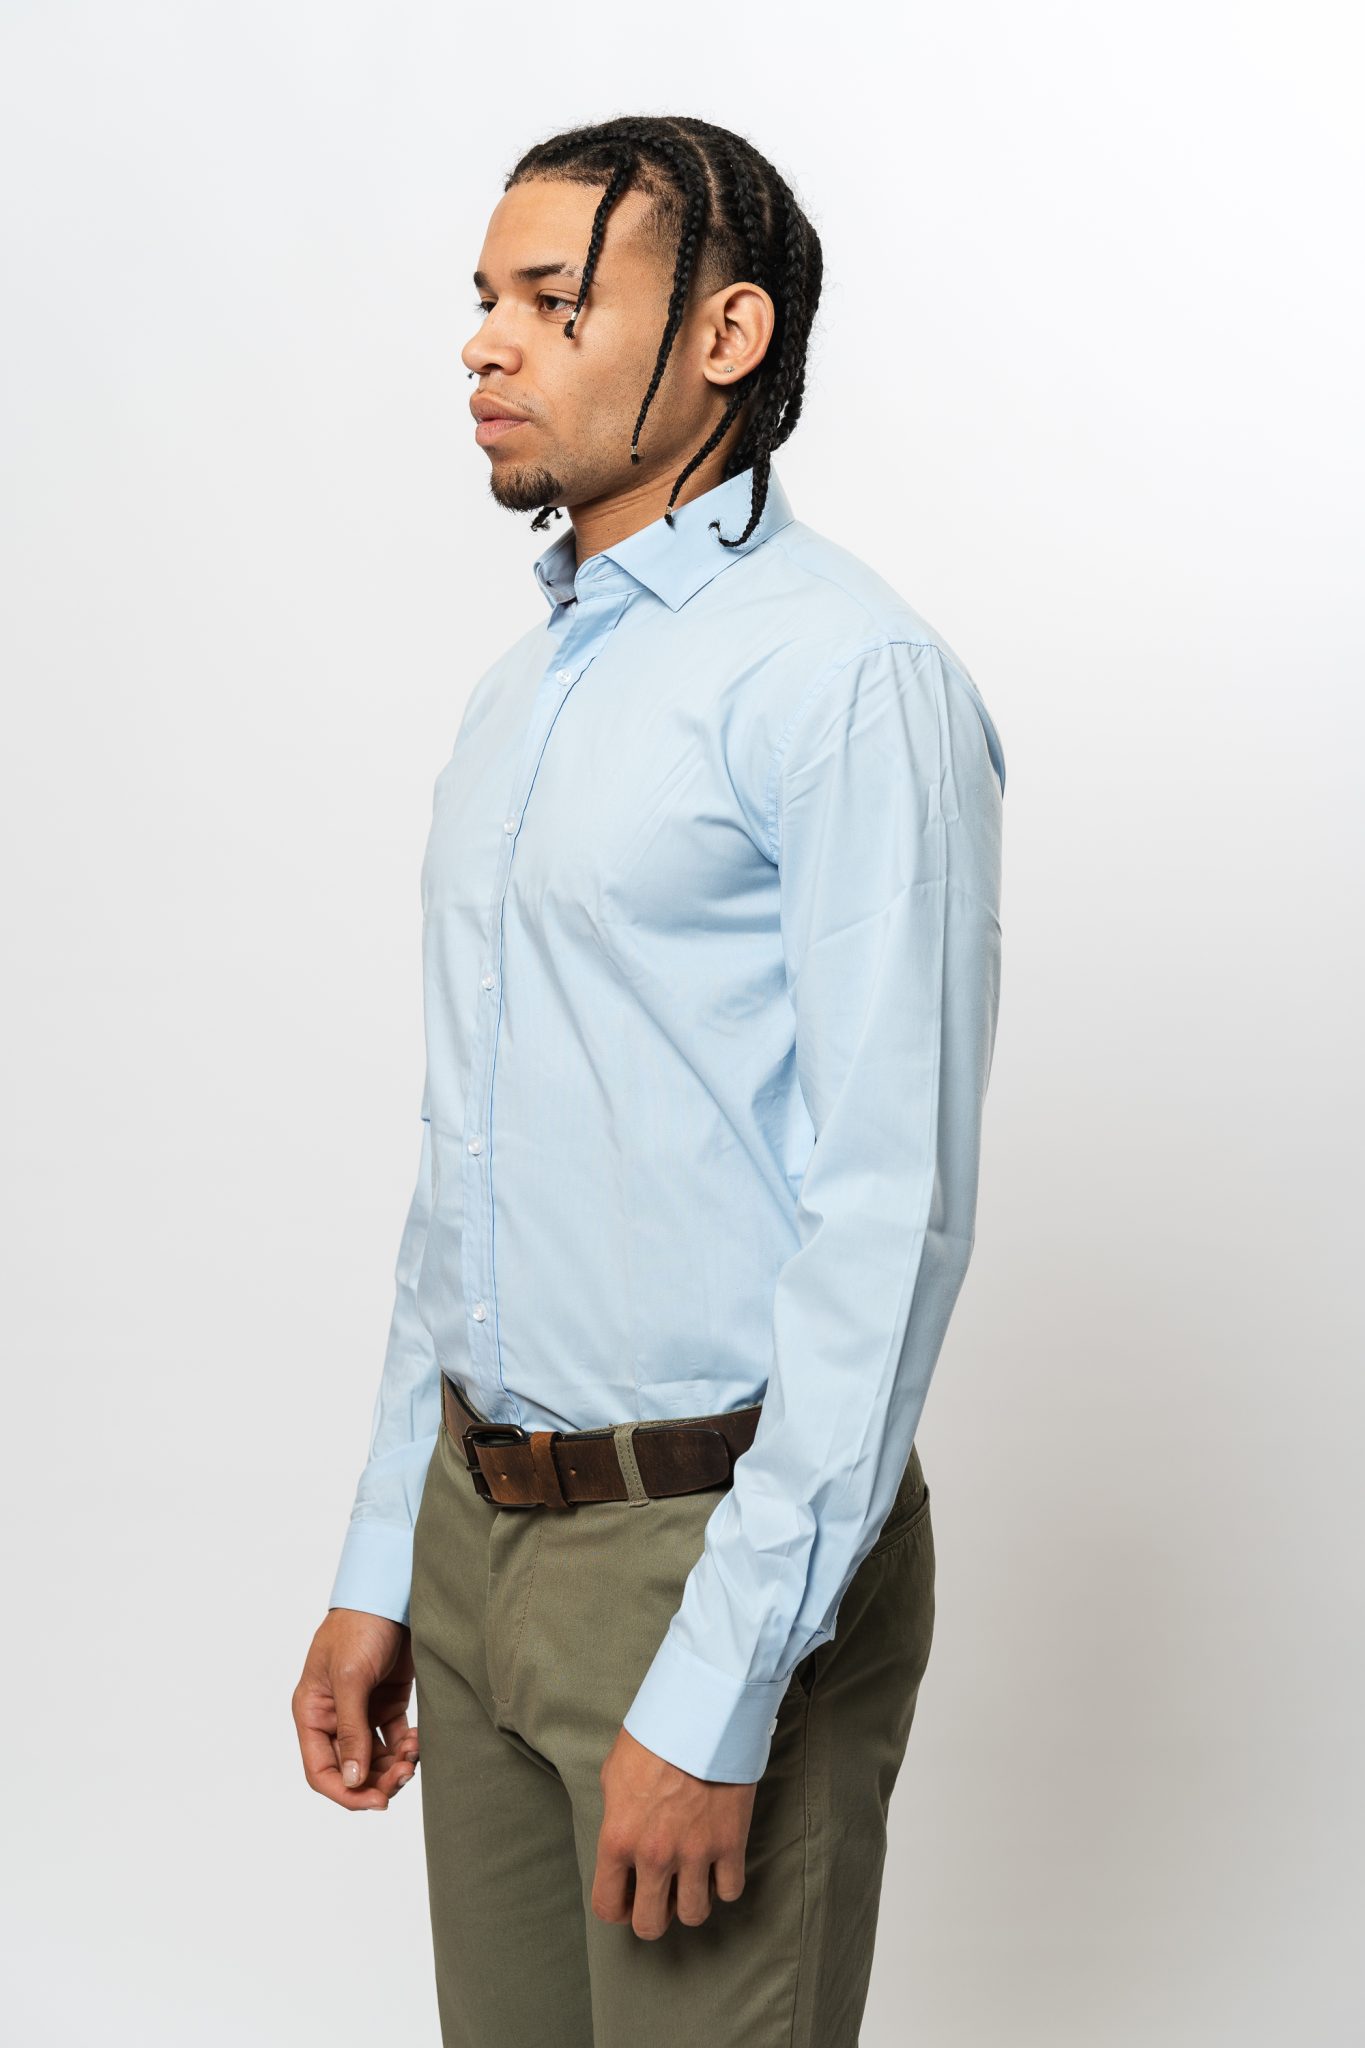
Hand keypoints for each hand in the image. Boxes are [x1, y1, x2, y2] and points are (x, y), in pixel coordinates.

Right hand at [292, 1609, 419, 1810]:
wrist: (392, 1593)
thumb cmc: (359, 1627)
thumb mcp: (351, 1678)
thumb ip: (352, 1730)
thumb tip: (353, 1780)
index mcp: (313, 1712)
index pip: (320, 1769)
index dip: (345, 1792)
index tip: (375, 1802)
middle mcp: (335, 1716)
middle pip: (351, 1768)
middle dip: (376, 1780)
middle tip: (403, 1777)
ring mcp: (362, 1709)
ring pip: (374, 1758)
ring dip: (393, 1766)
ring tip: (412, 1757)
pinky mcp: (388, 1701)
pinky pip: (394, 1739)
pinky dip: (406, 1748)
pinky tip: (418, 1742)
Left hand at [592, 1725, 756, 1938]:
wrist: (700, 1714)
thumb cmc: (654, 1737)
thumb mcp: (614, 1774)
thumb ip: (615, 1816)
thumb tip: (622, 1839)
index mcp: (619, 1839)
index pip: (608, 1906)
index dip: (618, 1909)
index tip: (628, 1899)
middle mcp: (655, 1855)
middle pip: (651, 1924)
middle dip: (654, 1915)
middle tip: (661, 1895)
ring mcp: (695, 1853)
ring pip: (694, 1915)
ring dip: (691, 1901)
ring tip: (691, 1879)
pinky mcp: (731, 1844)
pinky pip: (730, 1891)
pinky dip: (724, 1884)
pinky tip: (717, 1865)